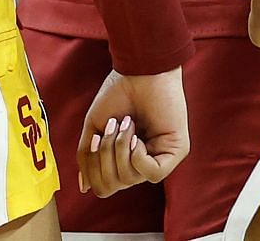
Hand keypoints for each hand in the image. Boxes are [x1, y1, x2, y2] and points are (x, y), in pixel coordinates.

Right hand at [77, 67, 187, 196]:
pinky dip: (137, 156)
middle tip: (112, 126)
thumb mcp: (94, 128)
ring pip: (130, 179)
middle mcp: (142, 162)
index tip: (94, 137)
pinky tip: (137, 138)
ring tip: (126, 123)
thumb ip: (87, 158)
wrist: (138, 71)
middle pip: (114, 185)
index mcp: (124, 158)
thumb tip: (84, 188)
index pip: (105, 186)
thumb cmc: (117, 93)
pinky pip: (152, 174)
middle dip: (104, 155)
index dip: (93, 168)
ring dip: (120, 148)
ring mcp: (159, 158)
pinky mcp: (175, 152)